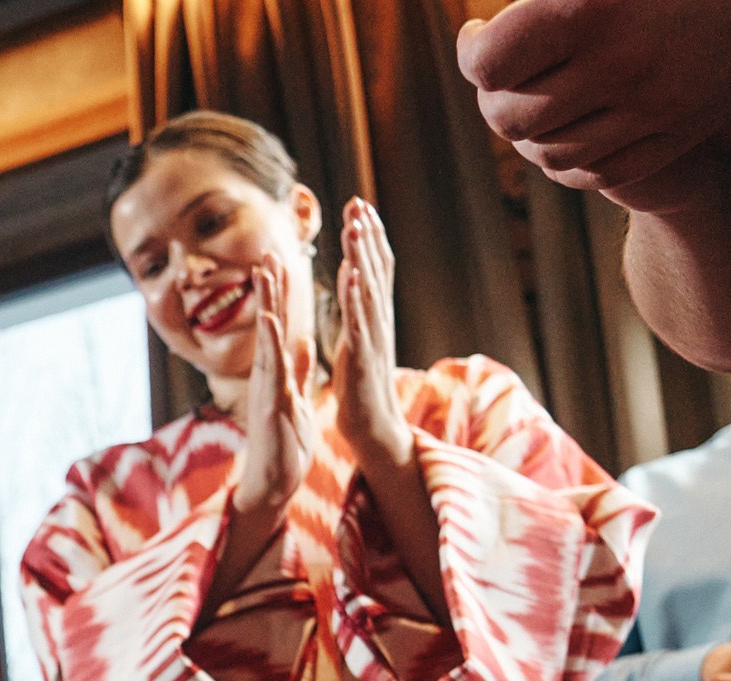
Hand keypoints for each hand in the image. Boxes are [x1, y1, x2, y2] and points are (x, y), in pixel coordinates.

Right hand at [232, 254, 319, 523]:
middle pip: (268, 323)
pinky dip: (272, 344)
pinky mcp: (272, 404)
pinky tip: (272, 321)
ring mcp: (267, 388)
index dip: (279, 295)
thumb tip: (300, 342)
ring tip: (265, 272)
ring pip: (267, 338)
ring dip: (267, 304)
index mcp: (276, 373)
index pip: (278, 326)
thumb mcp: (293, 397)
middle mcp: (267, 375)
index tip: (280, 262)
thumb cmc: (283, 443)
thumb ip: (296, 368)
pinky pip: (273, 369)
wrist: (273, 481)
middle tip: (267, 252)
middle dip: (269, 288)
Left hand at [331, 200, 410, 471]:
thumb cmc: (362, 388)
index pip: (374, 269)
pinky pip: (359, 323)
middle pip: (376, 270)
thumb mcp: (358, 342)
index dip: (368, 237)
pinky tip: (351, 275)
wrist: (374, 428)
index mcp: (373, 317)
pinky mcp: (363, 358)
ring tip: (355, 227)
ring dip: (363, 257)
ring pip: (369, 290)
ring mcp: (373, 338)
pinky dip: (356, 298)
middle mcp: (378, 321)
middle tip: (357, 202)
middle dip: (367, 235)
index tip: (358, 206)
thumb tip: (356, 285)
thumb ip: (358, 314)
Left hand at [456, 0, 730, 197]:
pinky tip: (566, 129)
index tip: (476, 35)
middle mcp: (620, 65)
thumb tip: (492, 19)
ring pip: (549, 152)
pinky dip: (567, 160)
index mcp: (591, 8)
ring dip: (527, 132)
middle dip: (493, 97)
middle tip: (499, 73)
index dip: (471, 51)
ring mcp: (653, 108)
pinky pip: (599, 171)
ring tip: (530, 98)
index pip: (491, 61)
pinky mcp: (680, 132)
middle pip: (511, 116)